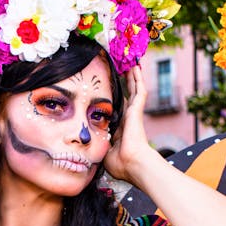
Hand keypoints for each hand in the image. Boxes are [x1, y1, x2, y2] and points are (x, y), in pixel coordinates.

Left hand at [103, 65, 154, 185]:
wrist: (132, 164)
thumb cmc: (119, 163)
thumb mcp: (104, 152)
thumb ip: (98, 145)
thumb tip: (86, 144)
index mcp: (121, 129)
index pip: (118, 110)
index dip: (115, 101)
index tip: (110, 92)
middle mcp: (129, 119)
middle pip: (128, 96)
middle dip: (126, 83)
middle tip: (123, 69)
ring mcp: (134, 113)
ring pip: (135, 89)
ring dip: (132, 76)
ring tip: (131, 62)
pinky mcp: (137, 110)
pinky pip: (139, 89)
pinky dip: (138, 78)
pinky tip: (136, 66)